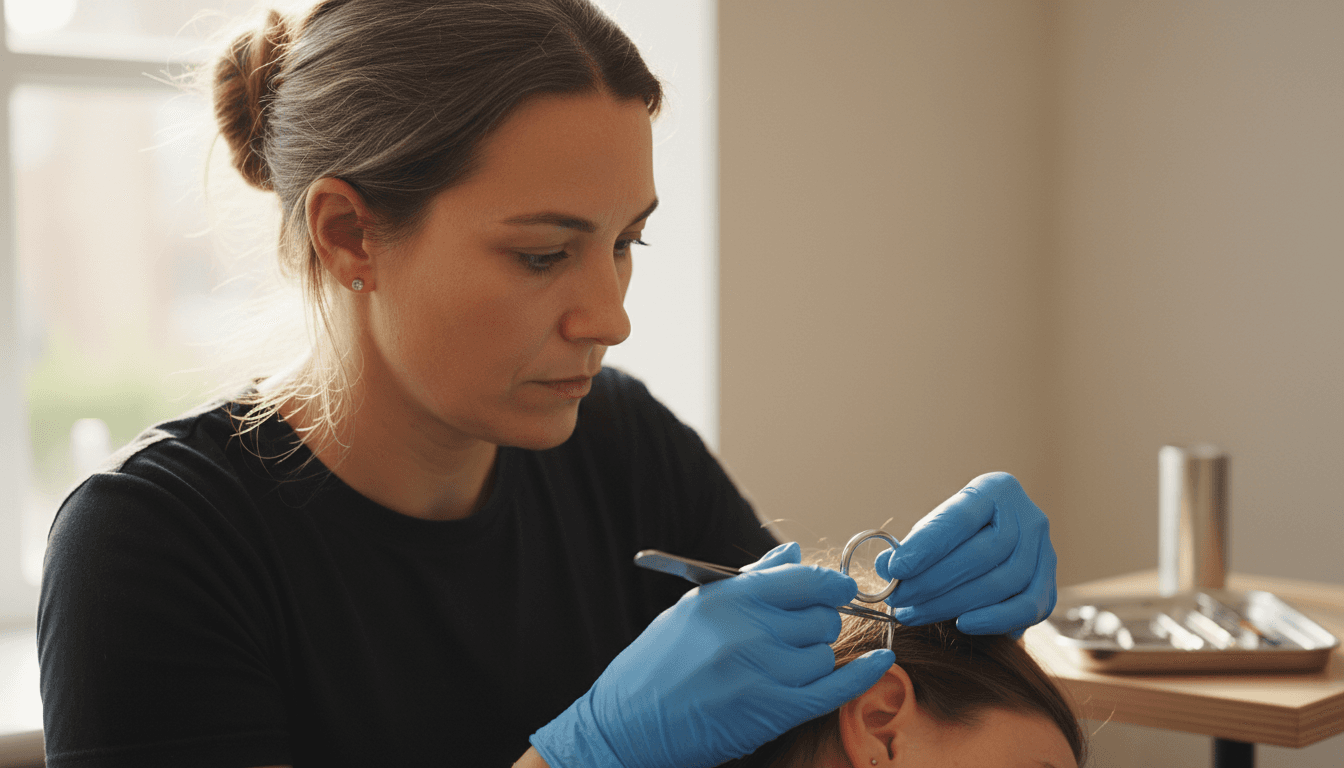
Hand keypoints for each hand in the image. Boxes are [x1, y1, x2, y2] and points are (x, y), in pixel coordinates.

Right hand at [531, 542, 894, 767]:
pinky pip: (832, 690)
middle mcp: (746, 632)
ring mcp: (759, 674)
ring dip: (815, 658)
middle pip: (820, 618)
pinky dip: (861, 675)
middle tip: (802, 632)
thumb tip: (793, 553)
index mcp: (726, 600)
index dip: (829, 583)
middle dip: (820, 623)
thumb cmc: (656, 665)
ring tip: (784, 664)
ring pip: (823, 655)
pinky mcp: (769, 712)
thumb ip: (750, 580)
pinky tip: (879, 663)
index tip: (840, 587)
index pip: (801, 579)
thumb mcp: (695, 609)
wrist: (625, 725)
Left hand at [875, 472, 1056, 635]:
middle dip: (934, 582)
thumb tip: (885, 568)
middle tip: (899, 601)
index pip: (960, 518)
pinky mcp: (1050, 581)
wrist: (998, 535)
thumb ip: (912, 546)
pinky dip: (996, 620)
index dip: (927, 546)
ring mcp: (1045, 548)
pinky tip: (963, 625)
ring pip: (1004, 581)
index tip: (896, 569)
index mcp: (994, 490)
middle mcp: (1027, 516)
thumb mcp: (933, 527)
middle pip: (983, 554)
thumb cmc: (957, 532)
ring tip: (916, 614)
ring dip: (955, 604)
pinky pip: (1029, 607)